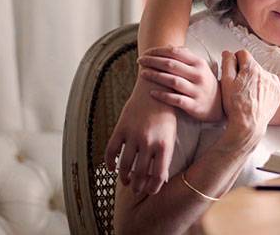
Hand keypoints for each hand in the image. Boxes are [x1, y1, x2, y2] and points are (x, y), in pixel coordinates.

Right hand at [104, 72, 176, 194]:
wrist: (155, 87)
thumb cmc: (166, 113)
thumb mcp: (170, 133)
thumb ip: (164, 155)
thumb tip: (159, 178)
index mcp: (164, 144)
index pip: (158, 175)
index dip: (153, 187)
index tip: (150, 191)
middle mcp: (148, 142)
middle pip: (140, 173)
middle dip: (138, 186)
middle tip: (136, 190)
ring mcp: (133, 135)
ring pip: (125, 165)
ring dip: (124, 177)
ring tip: (126, 181)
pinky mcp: (121, 128)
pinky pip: (111, 150)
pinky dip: (109, 163)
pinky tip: (111, 168)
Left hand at [138, 46, 221, 121]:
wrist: (219, 105)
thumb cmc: (204, 83)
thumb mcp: (200, 67)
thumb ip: (186, 57)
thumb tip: (168, 46)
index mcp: (199, 63)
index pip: (176, 53)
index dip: (158, 51)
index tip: (146, 52)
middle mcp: (198, 75)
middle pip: (171, 65)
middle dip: (153, 61)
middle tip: (140, 60)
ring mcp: (196, 91)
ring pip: (172, 81)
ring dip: (155, 76)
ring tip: (143, 73)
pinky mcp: (194, 105)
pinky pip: (175, 99)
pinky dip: (162, 96)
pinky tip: (151, 92)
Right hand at [219, 50, 279, 147]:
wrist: (249, 125)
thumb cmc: (235, 106)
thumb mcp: (225, 82)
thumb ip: (227, 63)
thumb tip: (228, 53)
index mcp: (252, 68)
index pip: (243, 54)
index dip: (235, 61)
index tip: (234, 71)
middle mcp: (265, 73)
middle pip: (253, 65)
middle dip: (245, 72)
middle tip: (239, 86)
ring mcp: (274, 82)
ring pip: (262, 74)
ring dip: (256, 79)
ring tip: (248, 94)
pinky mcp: (278, 92)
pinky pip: (270, 83)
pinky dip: (264, 88)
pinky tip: (257, 97)